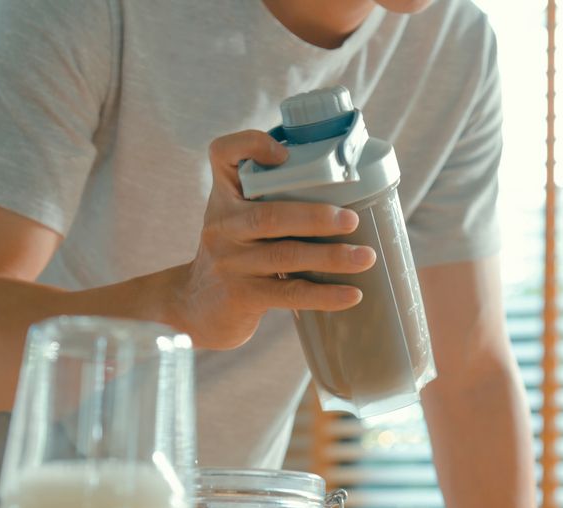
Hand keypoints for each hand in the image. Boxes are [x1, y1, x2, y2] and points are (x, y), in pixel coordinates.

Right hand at [165, 130, 375, 348]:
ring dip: (330, 257)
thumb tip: (348, 187)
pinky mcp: (241, 296)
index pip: (224, 154)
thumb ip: (273, 198)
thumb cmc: (235, 253)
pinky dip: (323, 295)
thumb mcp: (239, 218)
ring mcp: (230, 262)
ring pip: (284, 256)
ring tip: (365, 257)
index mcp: (224, 196)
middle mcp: (222, 225)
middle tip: (351, 220)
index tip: (285, 153)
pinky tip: (351, 295)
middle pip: (268, 215)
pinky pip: (288, 294)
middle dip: (315, 216)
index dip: (251, 145)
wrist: (197, 307)